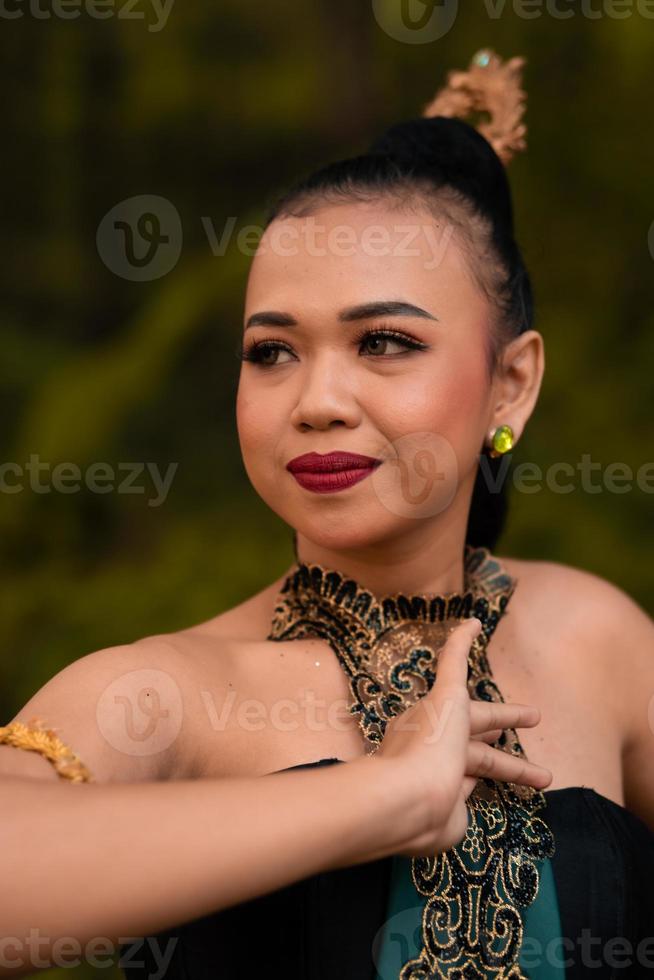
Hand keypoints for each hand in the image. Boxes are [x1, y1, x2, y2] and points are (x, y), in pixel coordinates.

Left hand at [374, 617, 551, 856]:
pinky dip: (494, 793)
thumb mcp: (446, 692)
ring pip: (484, 771)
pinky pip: (477, 798)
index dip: (507, 712)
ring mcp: (443, 781)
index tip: (533, 715)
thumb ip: (457, 656)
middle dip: (511, 743)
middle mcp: (438, 749)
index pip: (478, 712)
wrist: (407, 801)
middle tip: (541, 742)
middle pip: (482, 743)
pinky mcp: (451, 813)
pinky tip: (515, 795)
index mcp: (437, 719)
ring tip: (547, 779)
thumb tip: (471, 621)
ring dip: (516, 772)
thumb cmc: (429, 743)